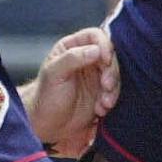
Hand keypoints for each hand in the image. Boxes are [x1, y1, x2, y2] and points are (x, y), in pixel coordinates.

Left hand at [23, 27, 118, 155]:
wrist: (48, 125)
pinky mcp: (102, 92)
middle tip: (106, 86)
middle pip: (110, 55)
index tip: (106, 61)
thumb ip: (72, 58)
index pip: (95, 36)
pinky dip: (111, 100)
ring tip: (103, 104)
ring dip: (112, 89)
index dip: (104, 45)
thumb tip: (96, 50)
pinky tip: (100, 110)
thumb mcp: (54, 74)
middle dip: (111, 71)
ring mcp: (96, 75)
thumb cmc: (46, 97)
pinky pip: (115, 91)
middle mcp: (86, 58)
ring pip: (115, 74)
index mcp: (72, 47)